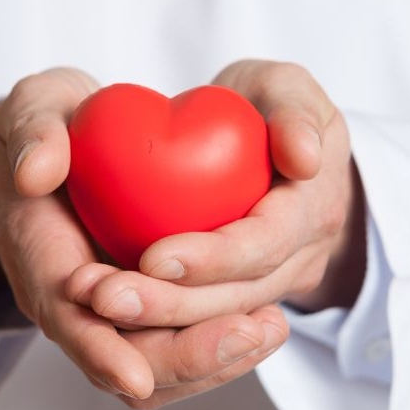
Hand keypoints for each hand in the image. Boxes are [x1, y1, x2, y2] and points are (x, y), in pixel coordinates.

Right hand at [0, 67, 288, 406]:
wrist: (55, 140)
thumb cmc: (47, 123)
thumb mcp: (35, 108)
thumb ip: (33, 132)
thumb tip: (35, 174)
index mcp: (41, 253)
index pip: (68, 317)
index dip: (102, 348)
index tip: (138, 376)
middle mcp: (74, 292)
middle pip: (124, 355)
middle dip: (183, 356)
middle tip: (248, 330)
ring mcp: (111, 296)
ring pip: (157, 357)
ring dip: (211, 356)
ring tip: (268, 329)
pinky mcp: (144, 288)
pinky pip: (177, 332)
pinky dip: (217, 335)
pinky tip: (262, 319)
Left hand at [68, 60, 365, 330]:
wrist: (278, 141)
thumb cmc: (274, 107)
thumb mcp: (288, 88)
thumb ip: (295, 110)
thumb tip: (304, 159)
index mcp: (311, 209)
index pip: (268, 245)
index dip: (215, 258)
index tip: (153, 258)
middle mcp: (297, 257)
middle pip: (237, 296)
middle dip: (173, 304)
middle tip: (106, 297)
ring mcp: (272, 277)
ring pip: (217, 315)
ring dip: (156, 320)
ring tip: (98, 304)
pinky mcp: (241, 283)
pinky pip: (203, 312)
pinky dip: (157, 319)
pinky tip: (109, 310)